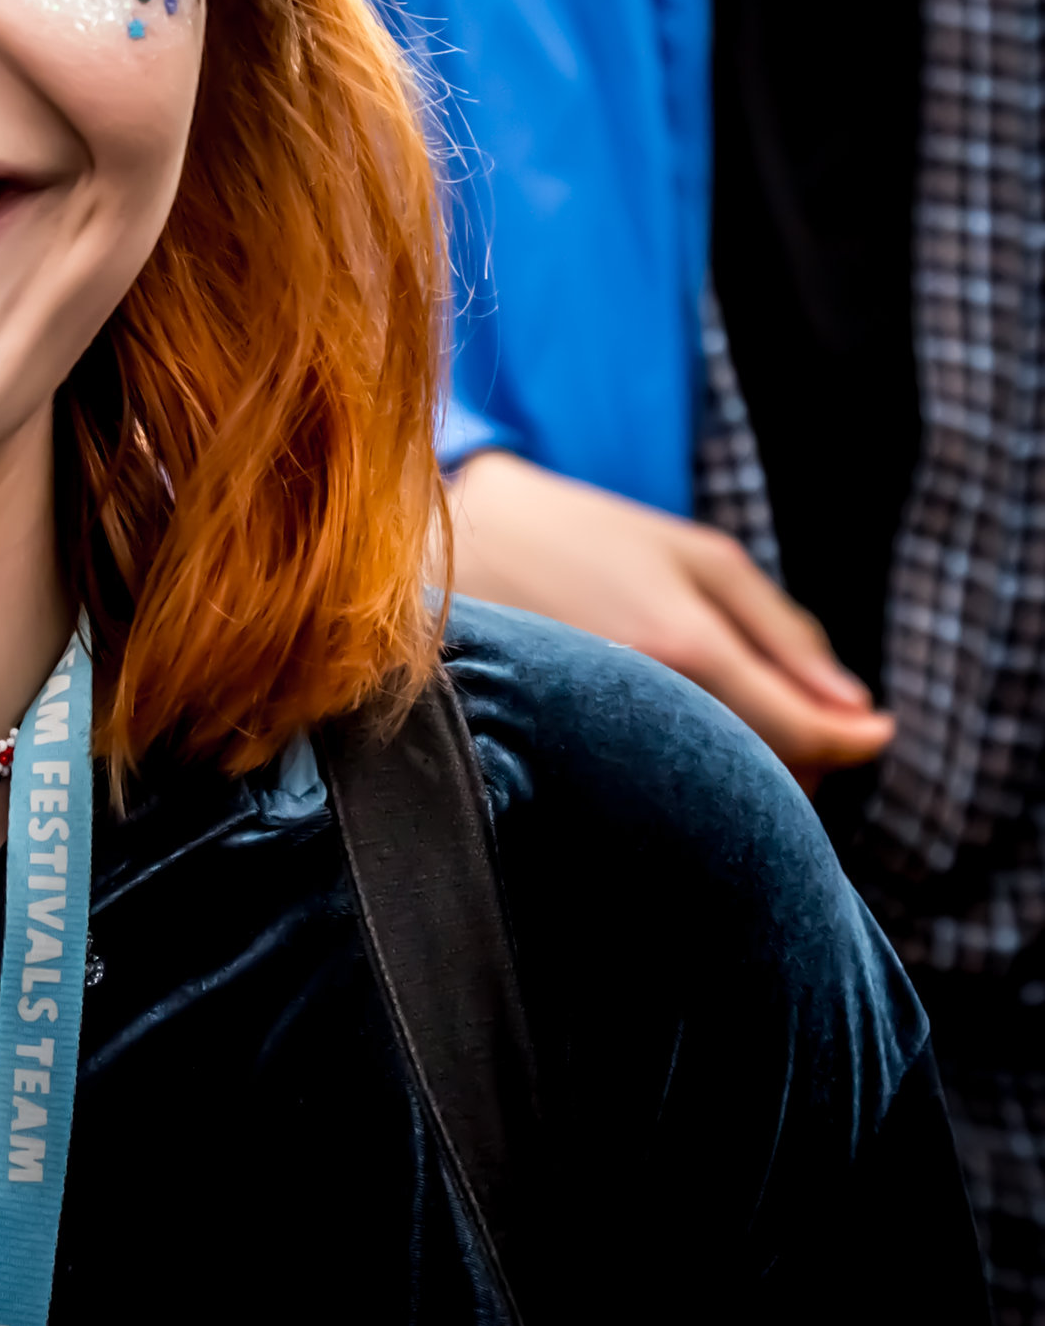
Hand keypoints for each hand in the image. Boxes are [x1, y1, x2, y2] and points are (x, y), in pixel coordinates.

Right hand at [446, 450, 894, 788]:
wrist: (447, 541)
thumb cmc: (578, 534)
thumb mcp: (694, 555)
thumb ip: (784, 632)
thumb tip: (856, 711)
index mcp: (688, 647)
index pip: (806, 736)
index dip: (853, 742)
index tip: (879, 730)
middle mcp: (647, 705)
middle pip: (766, 779)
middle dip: (803, 758)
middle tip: (798, 717)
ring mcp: (602, 736)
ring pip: (714, 791)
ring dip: (746, 769)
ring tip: (728, 718)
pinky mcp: (569, 755)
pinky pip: (660, 787)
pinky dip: (689, 771)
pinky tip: (673, 732)